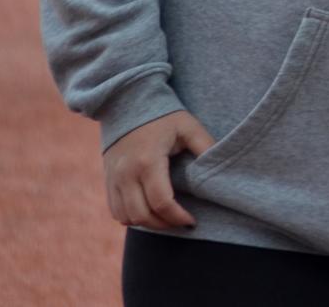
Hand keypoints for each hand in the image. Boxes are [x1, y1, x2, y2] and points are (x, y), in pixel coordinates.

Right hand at [103, 110, 214, 229]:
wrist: (128, 103)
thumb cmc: (163, 115)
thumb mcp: (188, 127)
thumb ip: (206, 146)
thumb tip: (221, 170)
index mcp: (148, 161)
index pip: (162, 202)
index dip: (178, 217)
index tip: (191, 220)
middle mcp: (126, 173)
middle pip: (142, 215)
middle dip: (164, 224)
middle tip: (181, 222)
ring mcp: (113, 178)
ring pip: (127, 217)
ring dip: (148, 223)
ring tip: (167, 218)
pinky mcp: (107, 180)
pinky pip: (116, 211)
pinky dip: (132, 217)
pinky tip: (149, 211)